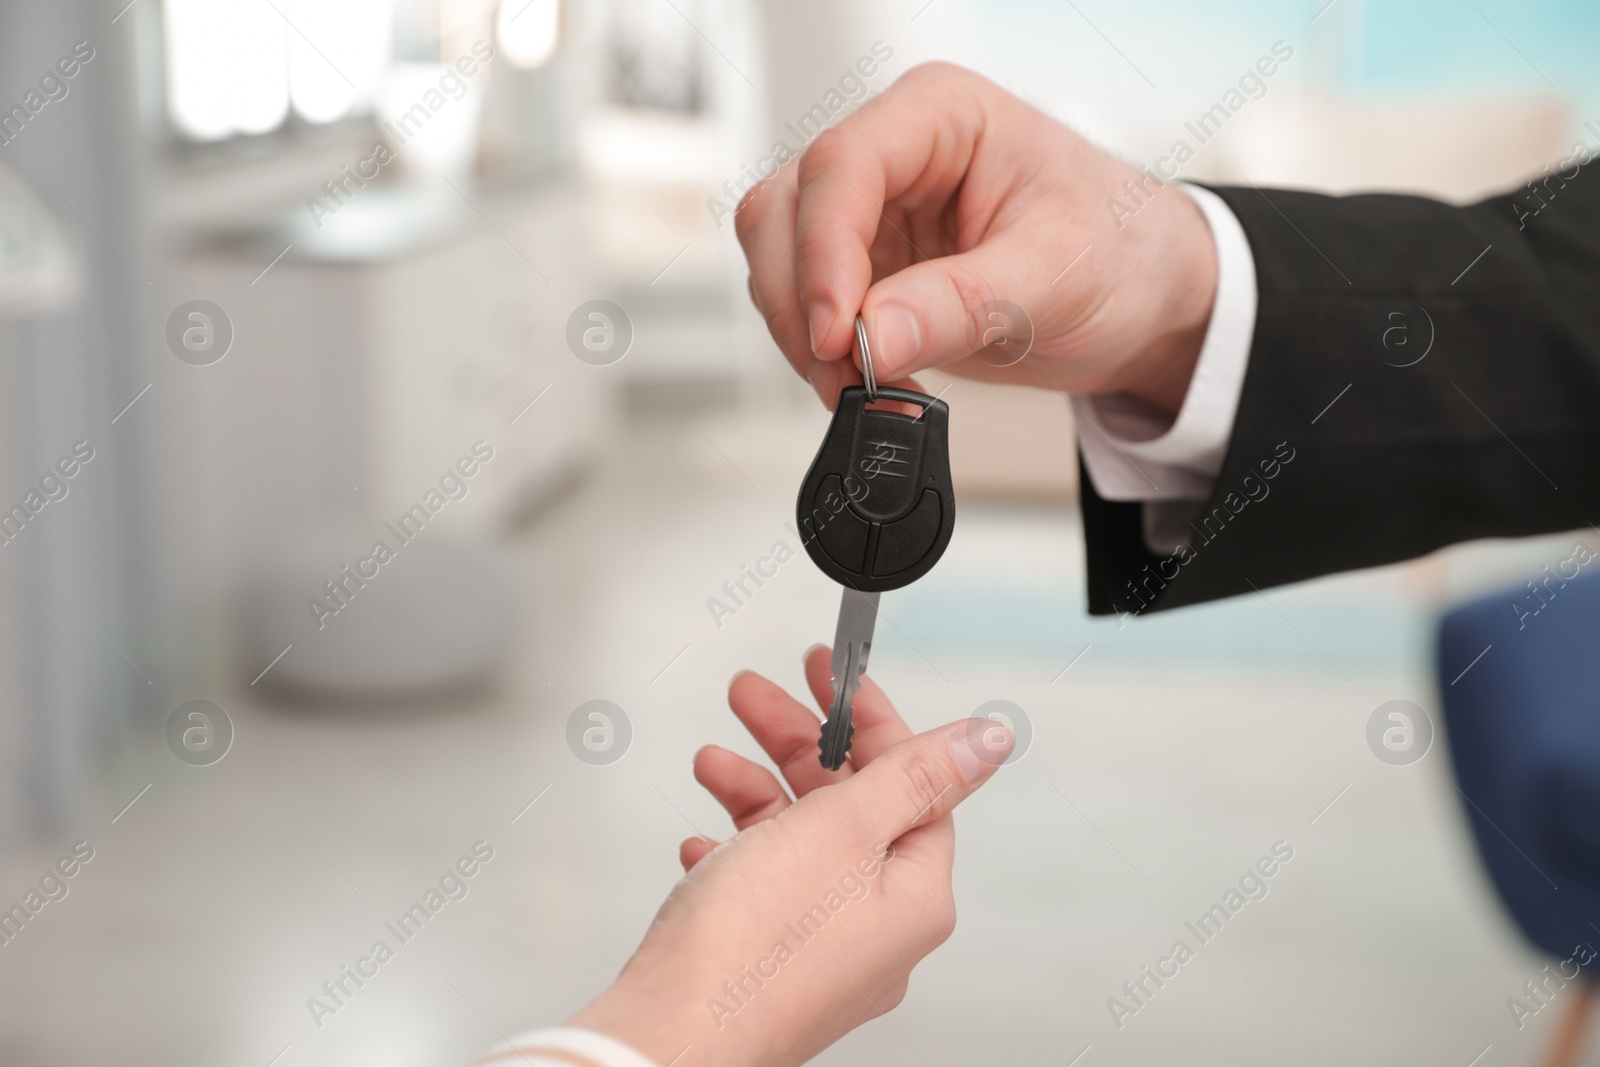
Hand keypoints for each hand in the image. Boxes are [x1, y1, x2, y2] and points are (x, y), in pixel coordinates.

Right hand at [568, 646, 1011, 1066]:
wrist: (669, 1037)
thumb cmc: (752, 947)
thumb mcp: (844, 829)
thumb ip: (914, 773)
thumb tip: (988, 739)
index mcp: (914, 895)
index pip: (913, 781)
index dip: (868, 719)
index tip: (830, 675)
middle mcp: (877, 929)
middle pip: (852, 805)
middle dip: (797, 743)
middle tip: (753, 696)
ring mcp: (821, 952)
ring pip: (800, 844)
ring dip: (756, 791)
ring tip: (711, 761)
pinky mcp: (767, 966)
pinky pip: (760, 890)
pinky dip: (735, 853)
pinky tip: (704, 843)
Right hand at [736, 62, 1217, 415]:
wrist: (1145, 303)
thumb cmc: (1124, 254)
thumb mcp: (1057, 276)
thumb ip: (961, 304)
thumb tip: (873, 338)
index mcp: (942, 117)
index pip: (843, 165)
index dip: (823, 251)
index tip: (839, 332)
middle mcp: (895, 156)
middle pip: (787, 208)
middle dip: (801, 299)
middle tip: (842, 370)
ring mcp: (873, 215)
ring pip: (780, 259)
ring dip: (802, 332)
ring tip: (859, 386)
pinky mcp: (869, 272)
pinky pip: (806, 306)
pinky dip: (820, 353)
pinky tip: (866, 382)